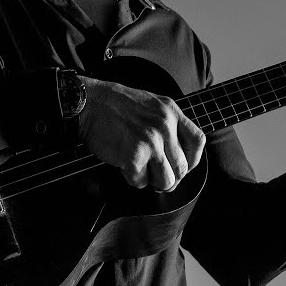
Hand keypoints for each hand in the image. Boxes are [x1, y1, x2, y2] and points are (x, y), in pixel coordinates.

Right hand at [77, 77, 206, 190]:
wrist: (88, 103)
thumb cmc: (114, 105)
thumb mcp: (151, 104)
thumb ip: (167, 123)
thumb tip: (175, 155)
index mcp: (171, 111)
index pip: (198, 142)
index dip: (192, 160)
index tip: (182, 165)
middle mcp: (165, 126)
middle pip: (182, 167)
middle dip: (169, 176)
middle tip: (155, 175)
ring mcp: (151, 142)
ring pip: (166, 181)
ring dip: (152, 181)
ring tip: (139, 169)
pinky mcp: (134, 156)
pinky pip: (141, 182)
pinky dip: (132, 178)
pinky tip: (124, 165)